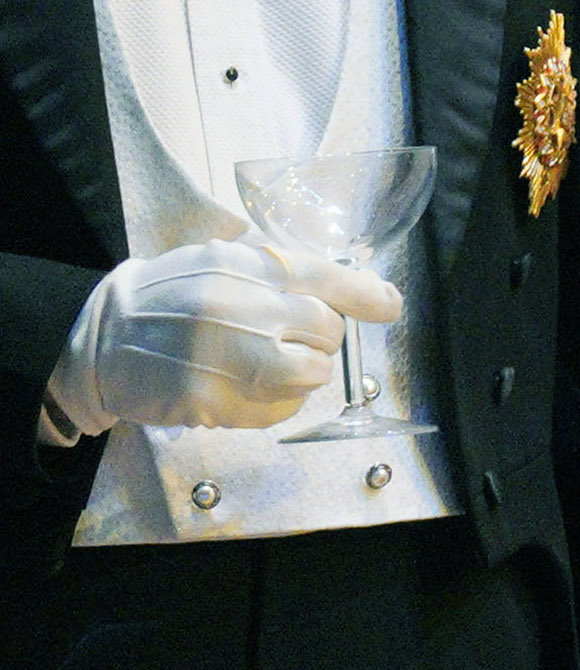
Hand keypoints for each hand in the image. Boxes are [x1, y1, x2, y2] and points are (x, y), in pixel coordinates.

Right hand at [38, 240, 388, 439]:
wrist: (102, 336)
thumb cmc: (172, 296)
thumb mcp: (222, 261)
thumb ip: (282, 269)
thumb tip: (359, 288)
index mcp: (245, 265)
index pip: (326, 276)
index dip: (367, 295)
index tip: (388, 306)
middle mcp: (242, 306)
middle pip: (329, 330)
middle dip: (316, 338)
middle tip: (282, 338)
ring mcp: (227, 354)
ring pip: (312, 374)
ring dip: (300, 373)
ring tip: (261, 364)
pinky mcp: (212, 399)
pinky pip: (278, 408)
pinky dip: (271, 402)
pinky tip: (237, 386)